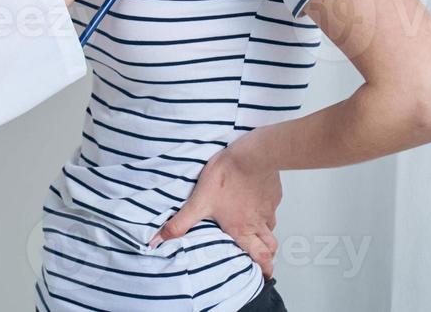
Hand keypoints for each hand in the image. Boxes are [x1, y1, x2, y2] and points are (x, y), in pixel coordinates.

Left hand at [149, 135, 282, 277]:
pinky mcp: (272, 193)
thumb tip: (159, 240)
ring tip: (256, 230)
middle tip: (264, 258)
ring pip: (271, 226)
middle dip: (268, 255)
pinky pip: (272, 205)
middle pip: (270, 246)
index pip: (261, 257)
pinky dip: (265, 209)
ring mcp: (268, 207)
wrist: (250, 155)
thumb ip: (180, 223)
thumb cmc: (227, 177)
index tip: (264, 276)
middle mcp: (258, 222)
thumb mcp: (198, 202)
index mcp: (242, 229)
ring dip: (265, 232)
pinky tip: (255, 200)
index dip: (265, 269)